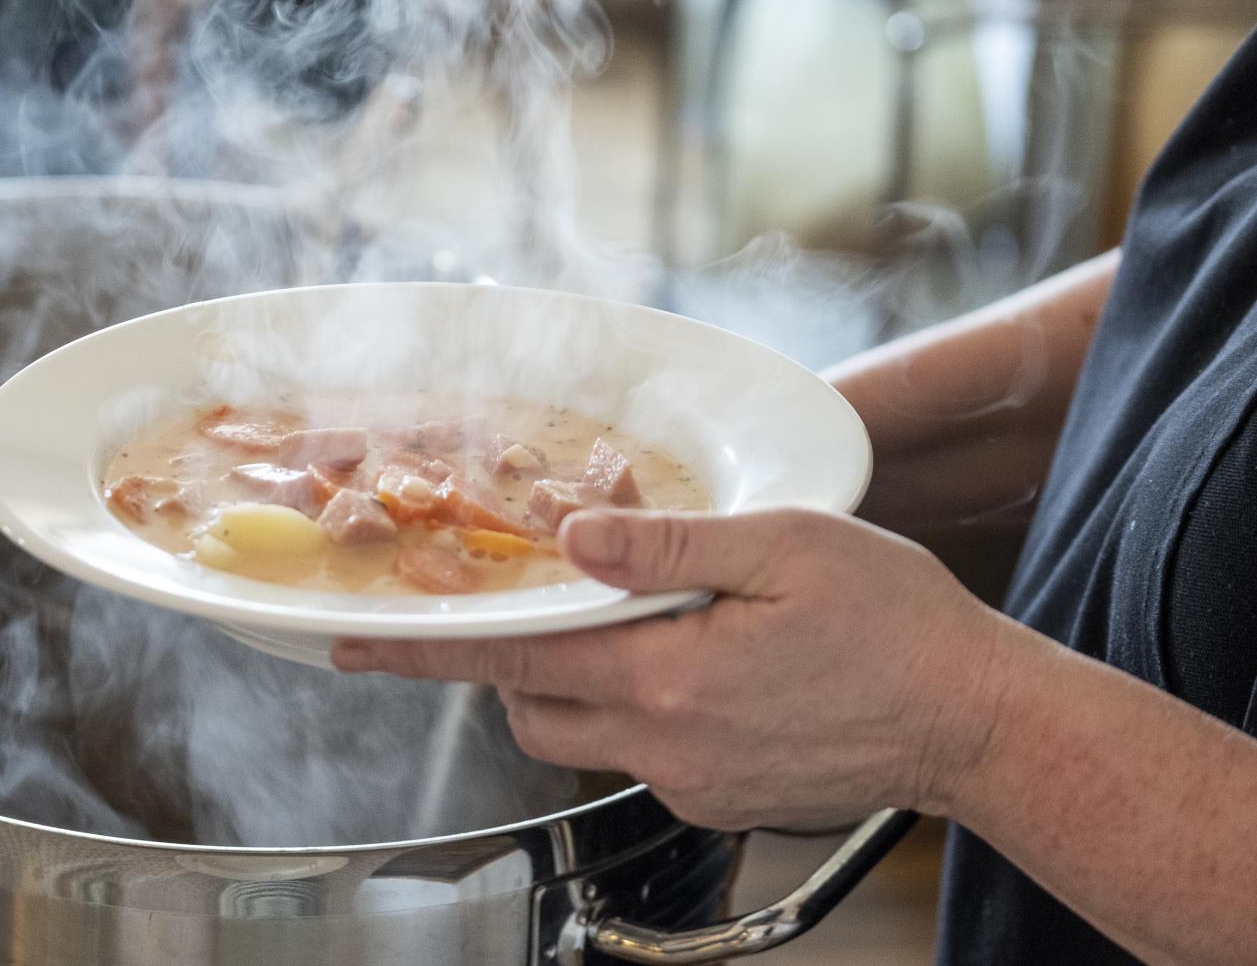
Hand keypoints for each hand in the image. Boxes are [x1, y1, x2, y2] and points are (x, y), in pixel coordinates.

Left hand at [332, 508, 1012, 829]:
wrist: (976, 722)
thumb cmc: (898, 626)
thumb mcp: (787, 549)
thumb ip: (669, 546)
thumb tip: (576, 535)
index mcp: (670, 677)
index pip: (513, 661)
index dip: (427, 650)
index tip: (356, 646)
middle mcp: (667, 744)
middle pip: (530, 707)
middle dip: (503, 661)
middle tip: (516, 607)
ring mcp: (691, 781)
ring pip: (577, 735)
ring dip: (566, 684)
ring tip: (613, 627)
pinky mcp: (718, 799)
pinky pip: (635, 755)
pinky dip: (627, 709)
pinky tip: (687, 666)